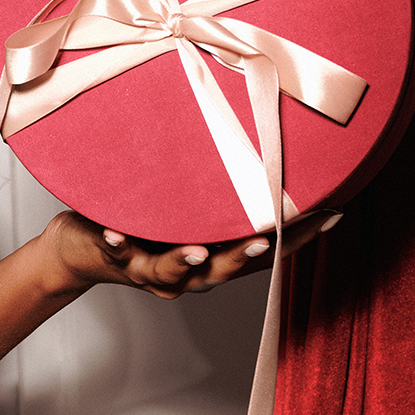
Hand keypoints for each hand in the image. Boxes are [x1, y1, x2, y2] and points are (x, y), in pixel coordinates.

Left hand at [44, 207, 341, 301]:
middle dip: (251, 253)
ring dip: (186, 261)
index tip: (333, 213)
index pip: (265, 252)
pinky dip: (118, 244)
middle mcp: (190, 274)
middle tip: (273, 237)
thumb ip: (218, 191)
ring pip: (173, 272)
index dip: (299, 237)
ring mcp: (152, 271)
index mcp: (216, 257)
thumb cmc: (144, 221)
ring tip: (198, 251)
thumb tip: (256, 140)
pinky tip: (113, 232)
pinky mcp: (116, 260)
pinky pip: (118, 254)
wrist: (82, 248)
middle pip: (228, 269)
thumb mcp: (188, 206)